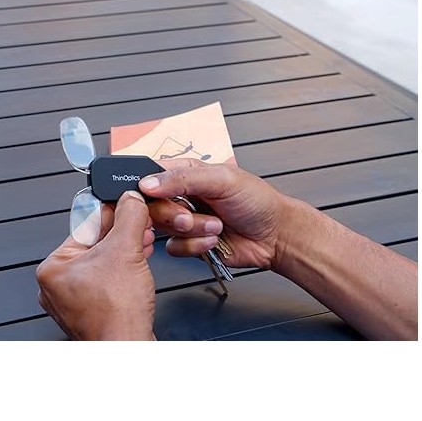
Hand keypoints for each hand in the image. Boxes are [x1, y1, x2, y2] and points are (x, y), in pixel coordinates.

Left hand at [36, 191, 156, 339]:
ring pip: (103, 264)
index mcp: (52, 267)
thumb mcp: (125, 250)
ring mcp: (73, 302)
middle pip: (94, 245)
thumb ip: (128, 217)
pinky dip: (124, 271)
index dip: (110, 213)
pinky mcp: (91, 313)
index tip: (126, 203)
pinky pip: (108, 282)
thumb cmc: (115, 314)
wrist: (127, 349)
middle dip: (121, 234)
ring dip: (126, 251)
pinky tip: (138, 265)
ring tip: (142, 243)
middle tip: (140, 225)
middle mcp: (57, 286)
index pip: (83, 227)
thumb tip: (130, 198)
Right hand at [139, 159, 291, 270]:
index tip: (153, 195)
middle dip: (173, 214)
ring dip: (191, 230)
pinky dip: (193, 246)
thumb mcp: (222, 180)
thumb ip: (182, 178)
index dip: (146, 187)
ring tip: (215, 225)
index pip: (150, 175)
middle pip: (151, 205)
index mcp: (186, 173)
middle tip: (191, 215)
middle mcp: (181, 195)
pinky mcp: (188, 243)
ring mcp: (184, 220)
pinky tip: (212, 240)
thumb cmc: (258, 201)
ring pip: (162, 228)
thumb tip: (148, 183)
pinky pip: (173, 247)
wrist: (276, 235)